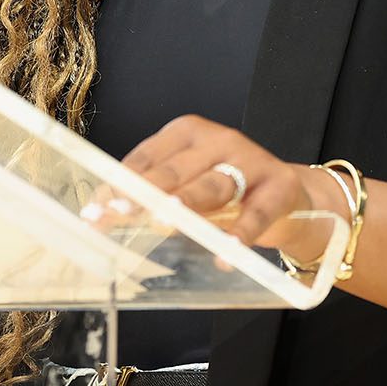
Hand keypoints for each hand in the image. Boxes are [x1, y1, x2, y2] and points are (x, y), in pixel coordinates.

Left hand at [83, 114, 333, 259]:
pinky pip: (257, 212)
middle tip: (122, 213)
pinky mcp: (280, 184)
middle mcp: (218, 139)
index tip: (100, 208)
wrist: (288, 195)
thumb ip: (149, 196)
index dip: (122, 183)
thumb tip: (97, 213)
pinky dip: (241, 233)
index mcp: (187, 132)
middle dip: (146, 193)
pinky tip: (226, 253)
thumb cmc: (226, 191)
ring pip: (214, 184)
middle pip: (176, 169)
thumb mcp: (187, 187)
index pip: (147, 156)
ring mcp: (251, 159)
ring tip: (165, 222)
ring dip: (188, 203)